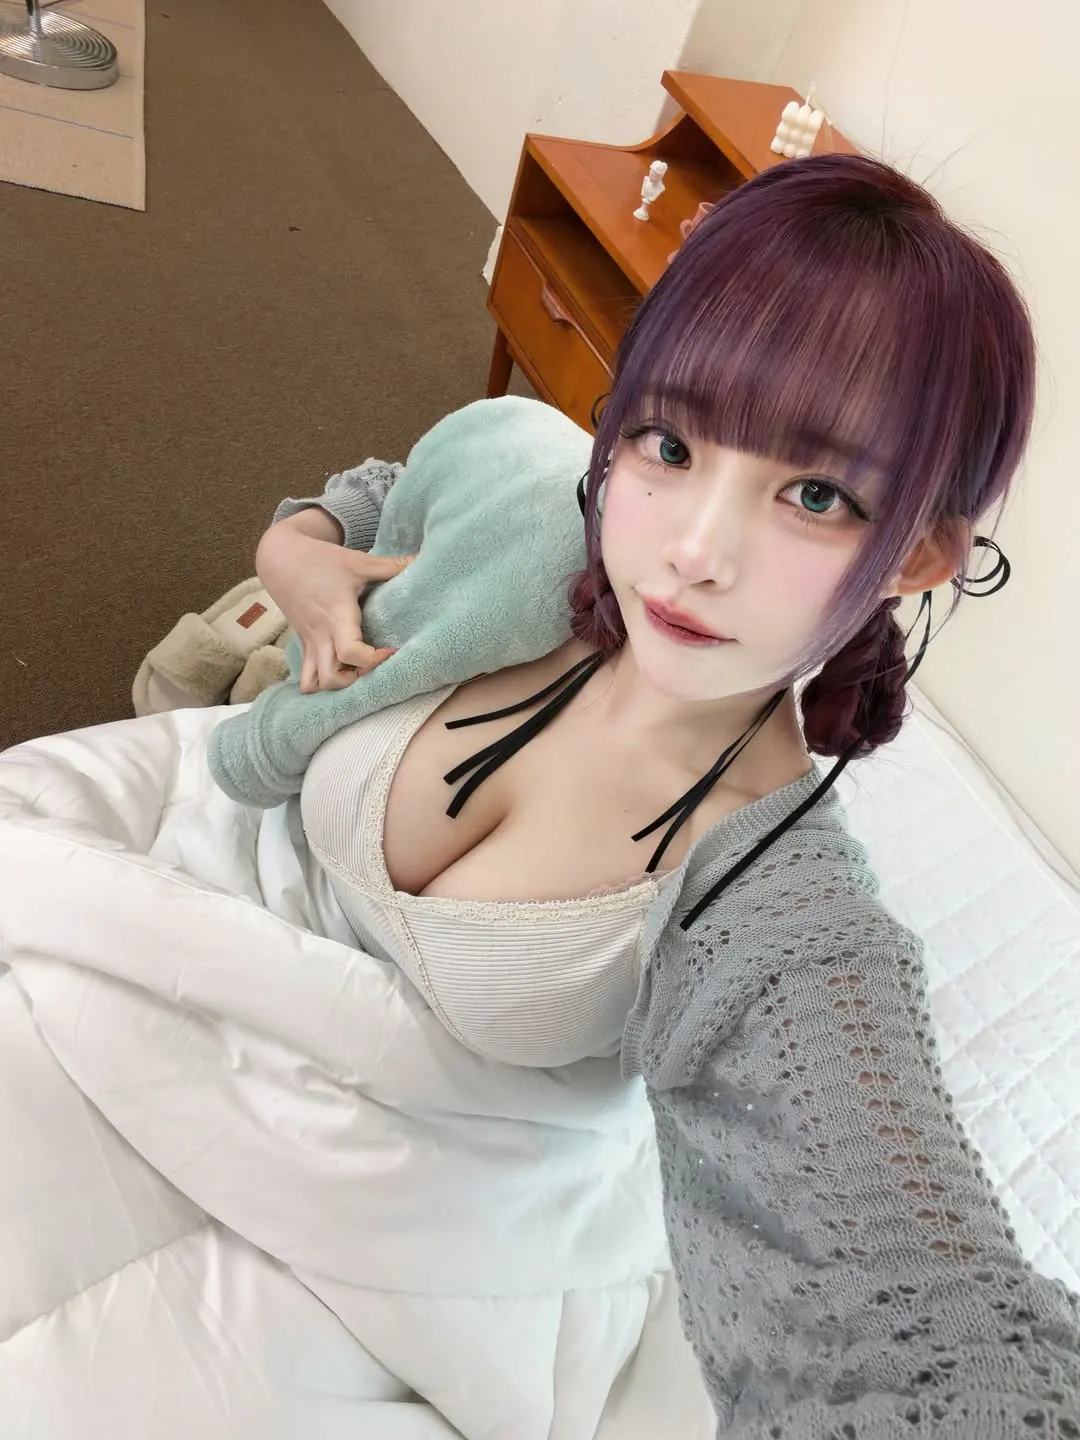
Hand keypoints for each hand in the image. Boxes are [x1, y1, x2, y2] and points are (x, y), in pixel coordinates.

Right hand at [256, 511, 413, 693]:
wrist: (281, 558)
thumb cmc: (320, 560)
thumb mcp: (357, 561)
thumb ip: (391, 565)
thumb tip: (422, 559)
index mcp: (336, 616)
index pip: (350, 653)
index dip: (373, 659)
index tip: (390, 650)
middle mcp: (320, 636)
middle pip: (330, 680)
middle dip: (354, 682)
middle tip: (373, 666)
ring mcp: (309, 642)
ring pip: (314, 683)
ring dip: (335, 684)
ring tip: (355, 671)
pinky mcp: (303, 644)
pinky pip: (307, 674)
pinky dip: (321, 680)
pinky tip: (341, 669)